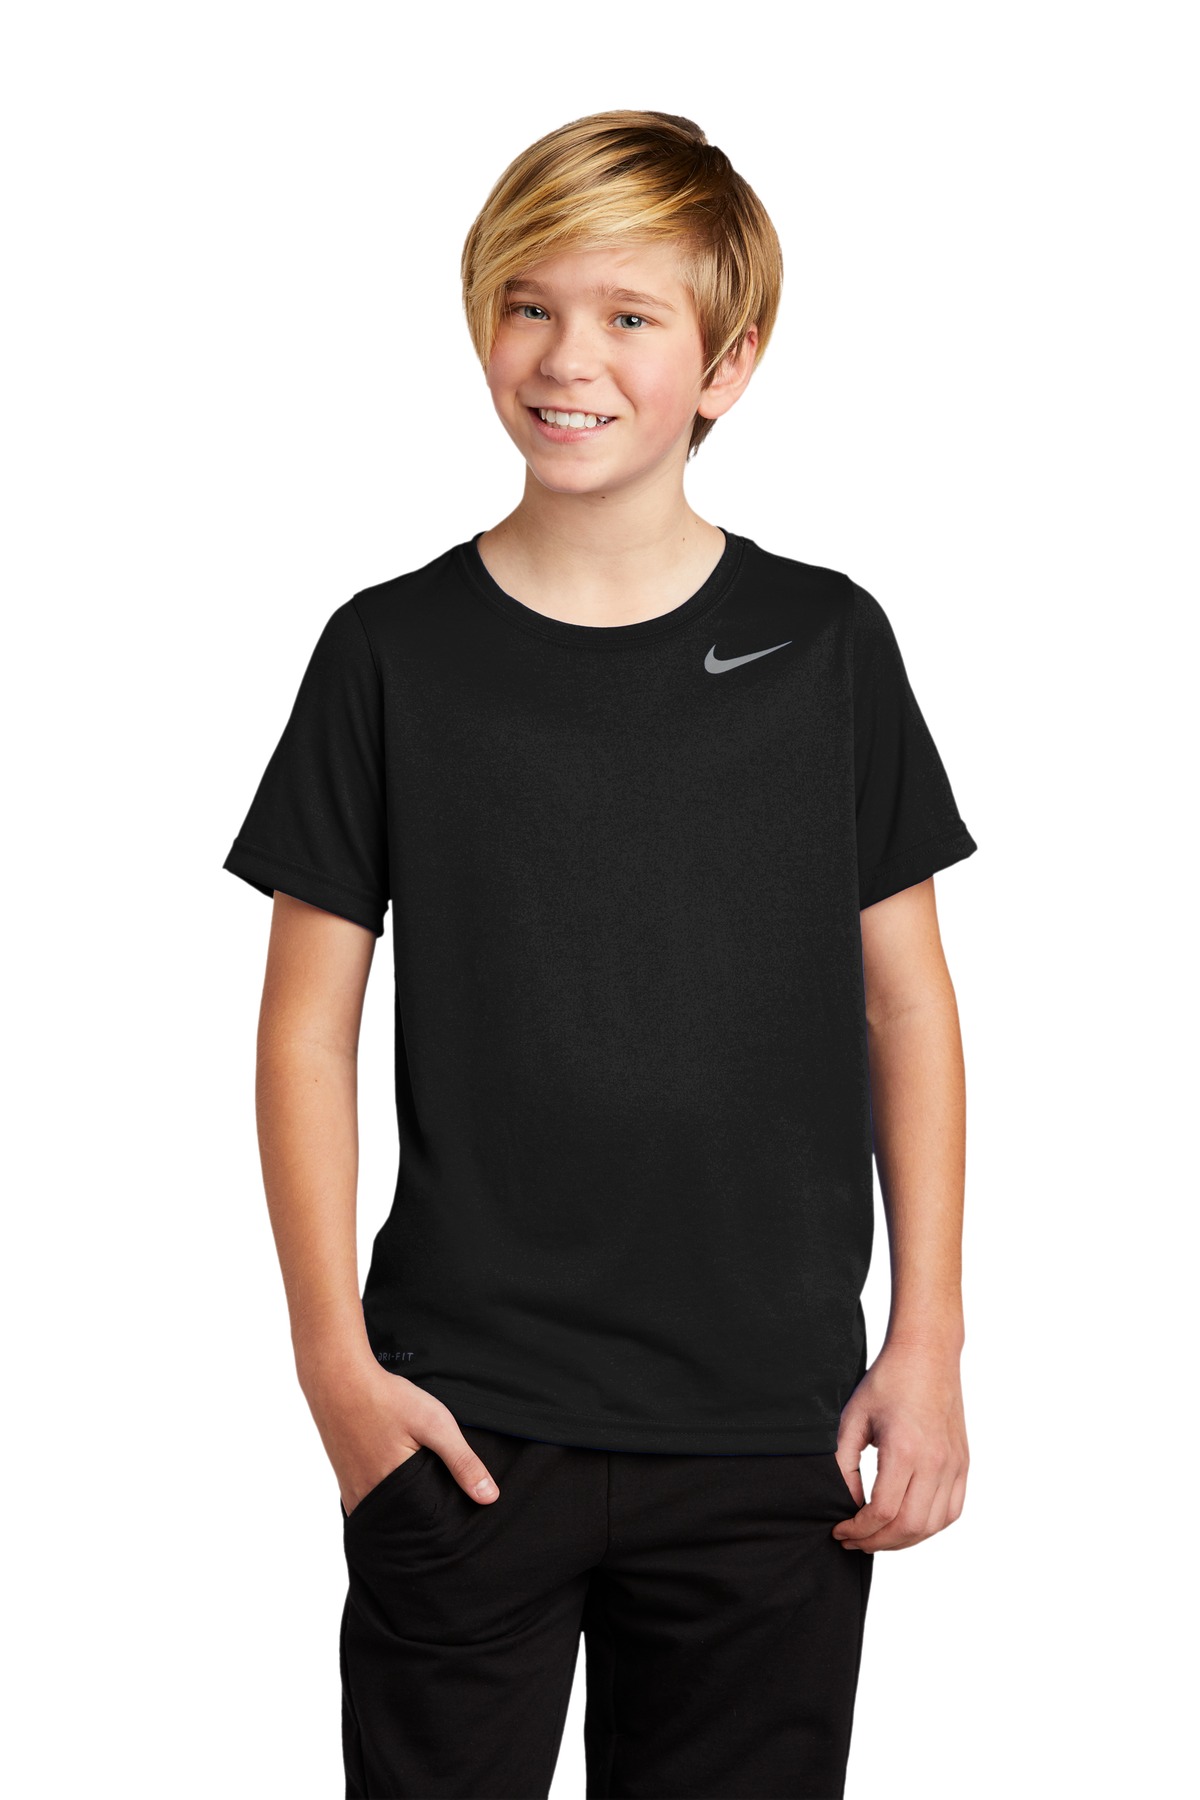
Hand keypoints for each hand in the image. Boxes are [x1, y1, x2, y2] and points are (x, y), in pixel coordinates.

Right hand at [300, 1353, 500, 1514]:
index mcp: (393, 1494)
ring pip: (388, 1514)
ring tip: (423, 1493)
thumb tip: (489, 1497)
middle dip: (425, 1518)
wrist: (338, 1379)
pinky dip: (387, 1499)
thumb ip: (462, 1461)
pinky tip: (398, 1482)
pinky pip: (371, 1503)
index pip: (426, 1526)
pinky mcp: (345, 1481)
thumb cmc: (386, 1399)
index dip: (445, 1520)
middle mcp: (369, 1501)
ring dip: (405, 1508)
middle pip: (405, 1523)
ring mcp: (353, 1492)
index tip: (459, 1511)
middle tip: (443, 1501)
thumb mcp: (434, 1425)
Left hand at [831, 1340, 967, 1551]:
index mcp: (905, 1450)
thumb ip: (844, 1463)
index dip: (858, 1529)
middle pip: (909, 1527)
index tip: (839, 1530)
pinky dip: (929, 1527)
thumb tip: (846, 1501)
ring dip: (902, 1540)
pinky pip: (951, 1511)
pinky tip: (907, 1523)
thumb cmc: (888, 1381)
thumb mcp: (853, 1417)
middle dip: (876, 1542)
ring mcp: (954, 1465)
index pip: (883, 1512)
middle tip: (853, 1539)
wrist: (927, 1354)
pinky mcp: (963, 1464)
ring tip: (876, 1536)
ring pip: (932, 1526)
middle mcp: (935, 1462)